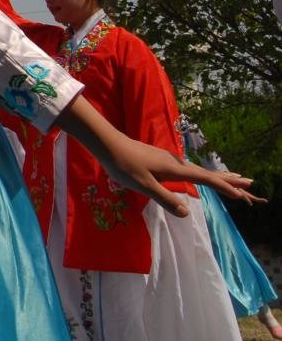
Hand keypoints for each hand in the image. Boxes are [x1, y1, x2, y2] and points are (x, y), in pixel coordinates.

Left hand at [57, 98, 261, 215]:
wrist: (108, 144)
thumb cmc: (124, 166)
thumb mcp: (144, 186)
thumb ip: (165, 199)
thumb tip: (188, 212)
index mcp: (175, 169)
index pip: (206, 180)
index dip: (224, 188)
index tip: (243, 195)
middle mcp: (176, 163)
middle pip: (207, 172)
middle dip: (228, 179)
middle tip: (250, 184)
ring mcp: (168, 160)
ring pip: (199, 169)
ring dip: (217, 175)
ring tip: (233, 179)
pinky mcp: (161, 160)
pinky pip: (189, 168)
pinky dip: (202, 173)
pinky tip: (199, 177)